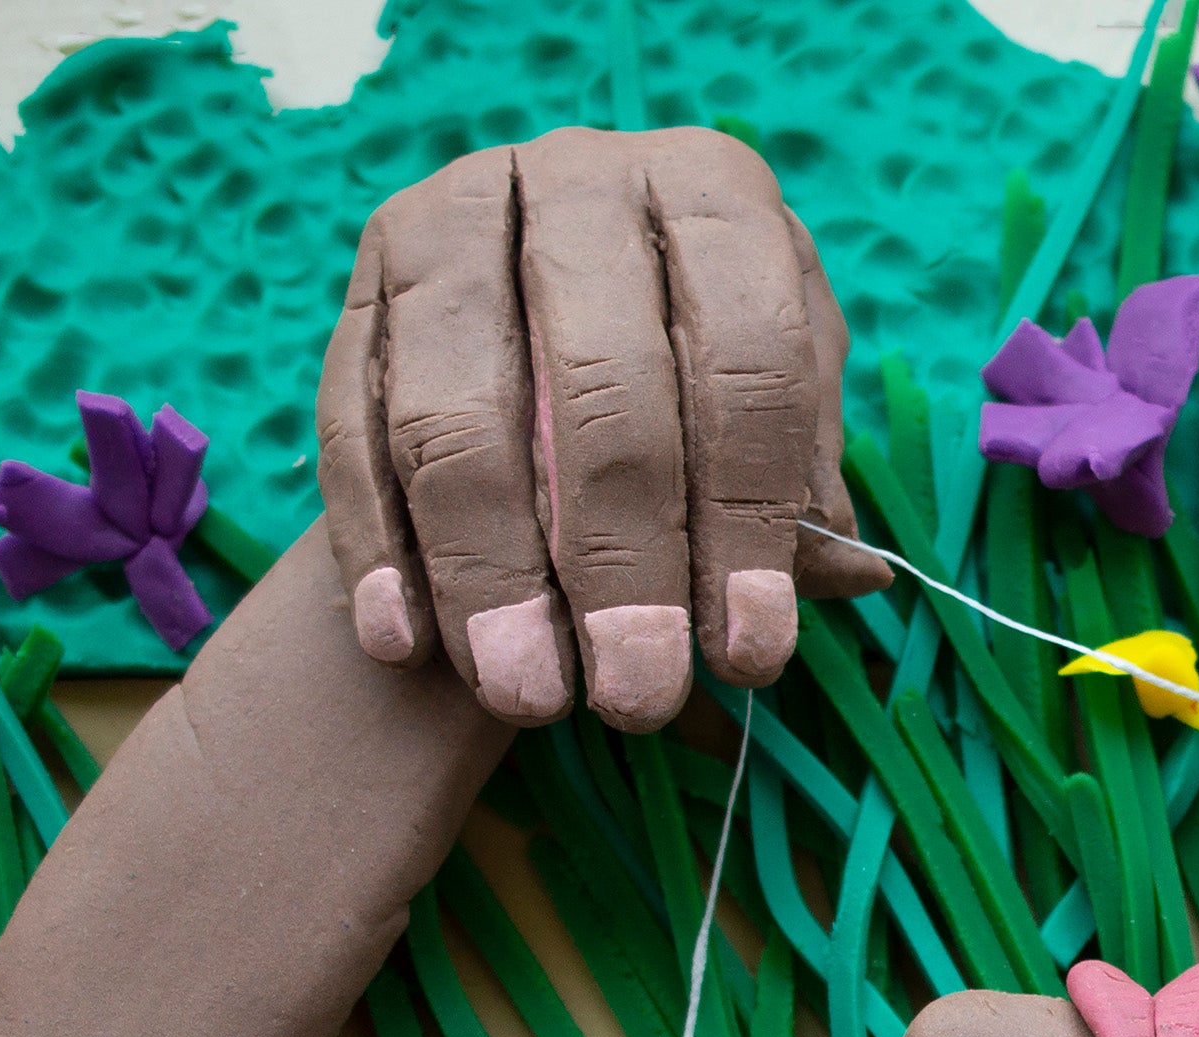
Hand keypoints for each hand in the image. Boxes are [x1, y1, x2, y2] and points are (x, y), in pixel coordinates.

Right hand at [316, 125, 889, 733]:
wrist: (557, 322)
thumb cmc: (701, 382)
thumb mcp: (773, 415)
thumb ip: (801, 491)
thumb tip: (846, 576)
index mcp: (712, 192)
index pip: (746, 358)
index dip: (750, 517)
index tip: (748, 654)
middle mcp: (581, 180)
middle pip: (603, 385)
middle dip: (622, 561)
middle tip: (638, 694)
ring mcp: (454, 218)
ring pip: (462, 409)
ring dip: (490, 569)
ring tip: (526, 694)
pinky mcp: (360, 283)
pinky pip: (352, 423)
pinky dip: (378, 545)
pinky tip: (405, 647)